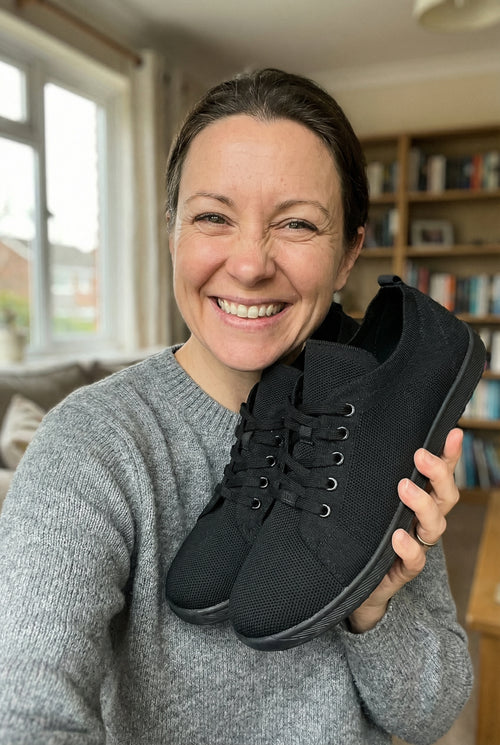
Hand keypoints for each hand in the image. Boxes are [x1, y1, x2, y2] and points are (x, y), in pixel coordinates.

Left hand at [348, 428, 462, 633]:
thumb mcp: (373, 501)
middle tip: (421, 456)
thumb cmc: (367, 532)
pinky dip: (409, 547)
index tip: (453, 432)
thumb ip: (378, 477)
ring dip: (422, 504)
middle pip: (446, 496)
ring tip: (405, 488)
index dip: (449, 454)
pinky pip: (415, 559)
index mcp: (421, 499)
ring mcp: (417, 544)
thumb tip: (369, 438)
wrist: (358, 581)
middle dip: (438, 474)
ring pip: (434, 525)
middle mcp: (424, 520)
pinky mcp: (405, 567)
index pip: (440, 474)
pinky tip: (398, 537)